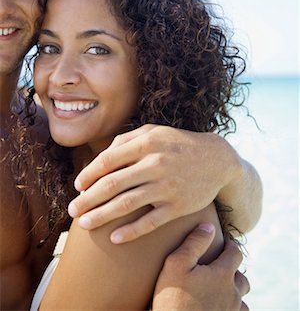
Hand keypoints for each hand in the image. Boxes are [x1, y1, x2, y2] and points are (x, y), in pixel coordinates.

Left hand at [68, 124, 245, 242]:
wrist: (218, 160)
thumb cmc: (179, 144)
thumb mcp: (155, 132)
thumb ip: (126, 140)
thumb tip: (100, 158)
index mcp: (147, 143)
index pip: (108, 160)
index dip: (88, 174)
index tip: (78, 186)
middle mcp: (156, 164)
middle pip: (112, 184)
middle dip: (88, 199)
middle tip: (72, 210)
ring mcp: (167, 186)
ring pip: (126, 204)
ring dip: (101, 216)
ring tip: (85, 224)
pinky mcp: (178, 206)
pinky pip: (149, 222)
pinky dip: (130, 232)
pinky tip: (114, 238)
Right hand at [153, 223, 249, 310]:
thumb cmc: (173, 300)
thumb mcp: (176, 265)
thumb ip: (194, 243)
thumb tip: (209, 226)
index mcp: (223, 274)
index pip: (236, 252)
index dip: (230, 245)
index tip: (223, 243)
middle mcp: (233, 294)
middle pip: (242, 276)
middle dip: (232, 269)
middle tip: (218, 267)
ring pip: (241, 298)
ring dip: (233, 291)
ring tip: (217, 288)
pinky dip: (231, 308)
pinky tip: (217, 306)